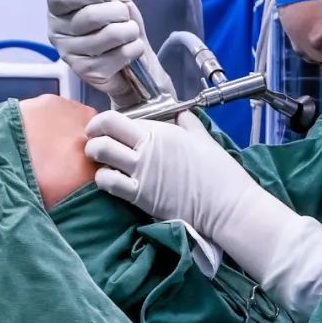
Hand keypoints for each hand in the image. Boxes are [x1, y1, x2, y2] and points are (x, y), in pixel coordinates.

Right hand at [47, 0, 173, 107]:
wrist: (135, 57)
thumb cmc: (118, 23)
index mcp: (57, 8)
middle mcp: (57, 32)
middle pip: (92, 15)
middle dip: (119, 13)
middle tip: (123, 18)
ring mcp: (70, 55)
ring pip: (110, 35)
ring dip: (130, 31)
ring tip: (128, 34)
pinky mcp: (88, 73)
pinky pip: (120, 55)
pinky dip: (134, 49)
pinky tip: (130, 51)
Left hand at [84, 109, 321, 322]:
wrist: (228, 206)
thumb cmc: (221, 174)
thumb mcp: (204, 139)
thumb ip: (187, 124)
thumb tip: (180, 116)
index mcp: (162, 131)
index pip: (118, 117)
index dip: (104, 121)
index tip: (104, 126)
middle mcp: (148, 147)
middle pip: (104, 131)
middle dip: (93, 134)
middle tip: (94, 140)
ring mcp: (142, 172)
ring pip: (102, 154)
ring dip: (95, 155)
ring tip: (99, 160)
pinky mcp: (141, 196)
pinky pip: (109, 183)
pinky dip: (104, 179)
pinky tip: (109, 180)